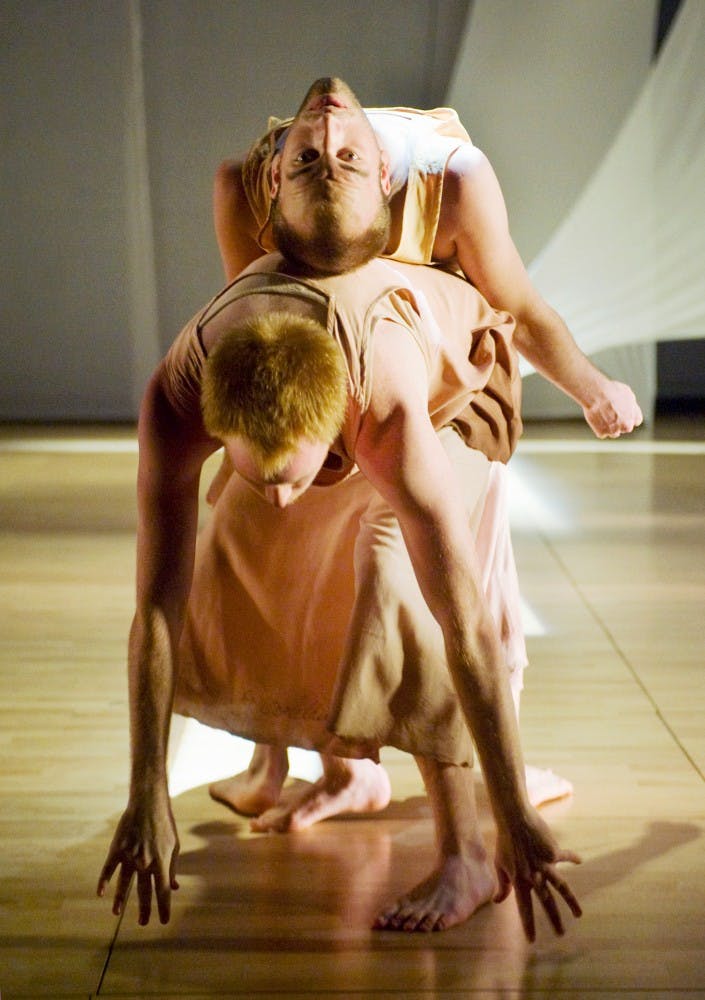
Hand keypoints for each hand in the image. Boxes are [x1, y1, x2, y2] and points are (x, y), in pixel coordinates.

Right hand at [97, 792, 179, 925]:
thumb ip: (173, 868)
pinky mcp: (117, 849)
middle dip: (144, 909)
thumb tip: (174, 887)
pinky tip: (100, 893)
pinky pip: (109, 868)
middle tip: (143, 923)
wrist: (149, 803)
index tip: (163, 921)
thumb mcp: (174, 845)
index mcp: (162, 862)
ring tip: (117, 913)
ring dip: (121, 899)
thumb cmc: (164, 825)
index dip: (164, 907)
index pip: (163, 891)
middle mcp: (145, 862)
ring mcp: (130, 856)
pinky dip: (104, 881)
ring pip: (124, 883)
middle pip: (144, 891)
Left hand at [494, 809, 581, 941]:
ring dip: (571, 902)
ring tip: (579, 915)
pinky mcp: (554, 852)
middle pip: (547, 902)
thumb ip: (502, 884)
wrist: (514, 818)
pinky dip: (573, 858)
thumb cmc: (504, 841)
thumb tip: (498, 902)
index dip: (528, 924)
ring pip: (562, 887)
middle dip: (554, 920)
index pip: (524, 908)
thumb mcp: (499, 864)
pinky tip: (580, 861)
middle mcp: (534, 875)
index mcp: (519, 880)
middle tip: (560, 935)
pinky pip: (566, 857)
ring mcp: (545, 864)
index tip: (532, 941)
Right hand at [583, 379, 642, 438]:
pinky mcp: (602, 433)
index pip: (635, 421)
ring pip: (613, 433)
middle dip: (620, 423)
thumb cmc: (611, 391)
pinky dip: (598, 428)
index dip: (629, 416)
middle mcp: (626, 426)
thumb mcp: (627, 393)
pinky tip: (596, 418)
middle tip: (611, 414)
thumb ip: (630, 404)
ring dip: (609, 427)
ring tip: (602, 415)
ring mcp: (614, 431)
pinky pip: (601, 433)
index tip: (622, 412)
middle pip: (625, 428)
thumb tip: (629, 407)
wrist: (596, 394)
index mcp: (635, 417)